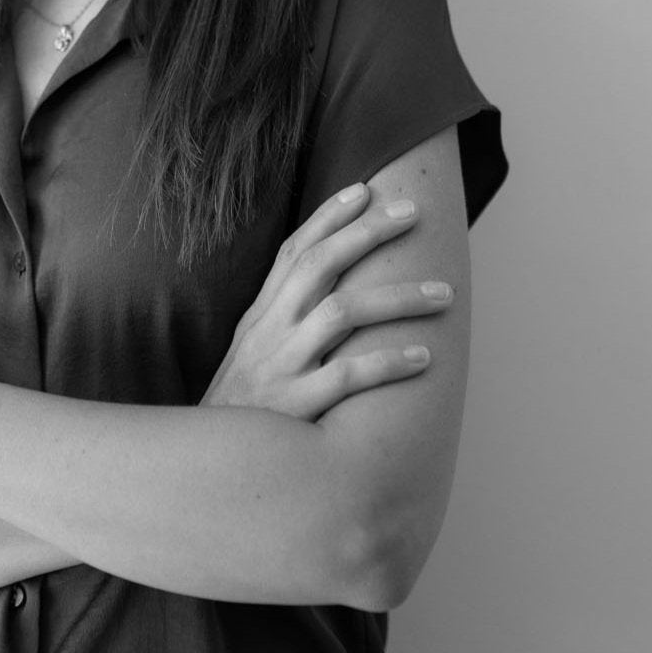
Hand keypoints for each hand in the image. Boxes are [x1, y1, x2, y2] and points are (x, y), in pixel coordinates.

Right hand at [201, 184, 451, 422]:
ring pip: (342, 313)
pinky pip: (348, 377)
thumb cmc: (241, 406)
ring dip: (398, 298)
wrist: (207, 462)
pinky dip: (387, 363)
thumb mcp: (250, 351)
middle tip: (414, 214)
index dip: (328, 216)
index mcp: (261, 314)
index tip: (365, 190)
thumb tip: (331, 288)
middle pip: (321, 265)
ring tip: (444, 293)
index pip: (294, 251)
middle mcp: (270, 330)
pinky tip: (423, 357)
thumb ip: (283, 318)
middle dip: (369, 233)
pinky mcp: (296, 406)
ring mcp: (282, 365)